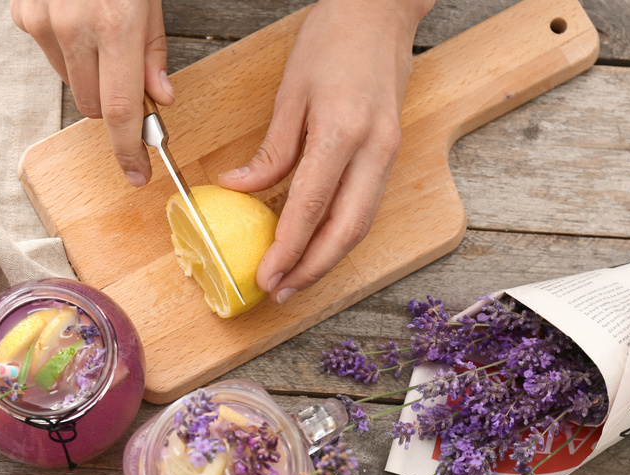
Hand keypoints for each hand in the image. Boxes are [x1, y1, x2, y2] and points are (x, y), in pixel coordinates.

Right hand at [10, 0, 174, 185]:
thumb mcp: (152, 1)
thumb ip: (154, 54)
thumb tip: (160, 100)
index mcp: (115, 26)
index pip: (118, 111)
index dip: (128, 149)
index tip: (136, 173)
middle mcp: (73, 28)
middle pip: (92, 106)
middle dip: (112, 106)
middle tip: (129, 83)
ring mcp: (42, 23)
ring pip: (71, 84)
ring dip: (90, 75)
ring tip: (102, 36)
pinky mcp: (24, 16)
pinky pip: (51, 56)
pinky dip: (68, 51)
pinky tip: (78, 21)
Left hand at [218, 0, 433, 303]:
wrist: (380, 13)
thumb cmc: (332, 41)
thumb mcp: (289, 92)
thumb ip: (271, 150)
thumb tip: (239, 189)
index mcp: (342, 131)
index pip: (311, 206)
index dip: (288, 248)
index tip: (266, 275)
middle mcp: (373, 150)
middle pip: (346, 230)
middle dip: (312, 268)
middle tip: (281, 291)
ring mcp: (388, 155)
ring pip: (361, 225)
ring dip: (328, 259)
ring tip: (295, 279)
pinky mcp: (390, 155)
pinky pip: (365, 207)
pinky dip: (340, 234)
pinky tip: (315, 245)